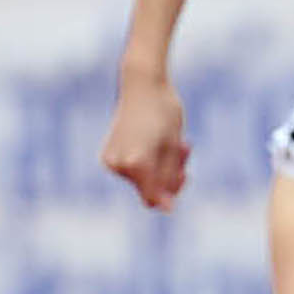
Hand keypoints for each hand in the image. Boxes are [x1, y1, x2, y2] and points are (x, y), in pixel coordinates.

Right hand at [100, 72, 190, 209]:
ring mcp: (110, 161)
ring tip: (173, 142)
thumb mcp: (174, 147)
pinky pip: (131, 171)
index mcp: (137, 163)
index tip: (185, 174)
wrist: (143, 85)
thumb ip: (169, 179)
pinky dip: (147, 161)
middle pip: (149, 190)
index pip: (154, 198)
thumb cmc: (164, 112)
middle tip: (183, 151)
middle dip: (169, 176)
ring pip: (141, 180)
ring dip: (160, 166)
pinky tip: (156, 142)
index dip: (172, 193)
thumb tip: (166, 209)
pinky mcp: (108, 156)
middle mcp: (118, 165)